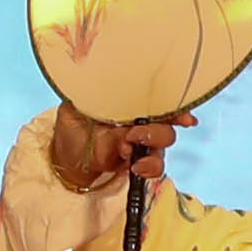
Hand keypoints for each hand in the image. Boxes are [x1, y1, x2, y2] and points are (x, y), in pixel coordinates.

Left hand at [45, 105, 189, 195]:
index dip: (176, 105)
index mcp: (130, 102)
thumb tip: (100, 83)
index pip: (159, 99)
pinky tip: (135, 167)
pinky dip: (150, 167)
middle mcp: (142, 120)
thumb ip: (89, 96)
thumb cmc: (73, 126)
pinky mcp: (138, 162)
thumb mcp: (74, 106)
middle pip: (167, 121)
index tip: (184, 116)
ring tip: (127, 150)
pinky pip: (155, 165)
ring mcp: (143, 143)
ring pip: (165, 142)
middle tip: (134, 134)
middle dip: (158, 128)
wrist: (67, 157)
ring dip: (153, 146)